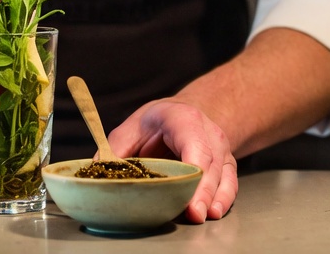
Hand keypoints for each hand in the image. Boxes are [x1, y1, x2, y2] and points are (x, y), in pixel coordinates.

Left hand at [108, 98, 235, 222]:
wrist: (185, 113)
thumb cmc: (157, 122)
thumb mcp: (132, 127)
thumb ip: (115, 149)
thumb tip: (98, 173)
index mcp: (183, 119)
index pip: (194, 144)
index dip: (193, 169)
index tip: (187, 189)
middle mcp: (208, 133)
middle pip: (209, 165)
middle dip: (201, 191)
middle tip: (192, 214)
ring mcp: (221, 149)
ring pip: (223, 176)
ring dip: (213, 199)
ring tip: (201, 216)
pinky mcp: (227, 165)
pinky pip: (230, 184)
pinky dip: (223, 199)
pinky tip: (213, 212)